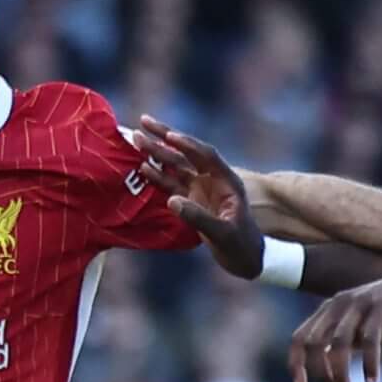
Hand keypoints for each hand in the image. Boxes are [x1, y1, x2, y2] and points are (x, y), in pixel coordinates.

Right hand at [131, 116, 265, 279]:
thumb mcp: (223, 234)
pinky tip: (143, 166)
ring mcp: (202, 189)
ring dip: (157, 153)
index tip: (169, 136)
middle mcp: (213, 179)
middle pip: (187, 154)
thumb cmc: (240, 246)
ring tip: (136, 138)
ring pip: (177, 166)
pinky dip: (158, 176)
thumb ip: (199, 217)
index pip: (206, 156)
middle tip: (143, 121)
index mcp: (227, 181)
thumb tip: (172, 201)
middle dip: (165, 138)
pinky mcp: (192, 200)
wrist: (245, 260)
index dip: (188, 145)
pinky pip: (172, 184)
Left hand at [289, 269, 381, 381]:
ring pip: (338, 343)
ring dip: (339, 372)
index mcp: (328, 310)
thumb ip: (340, 349)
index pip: (300, 337)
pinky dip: (368, 364)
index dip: (296, 363)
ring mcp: (359, 304)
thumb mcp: (358, 331)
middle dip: (319, 372)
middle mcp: (338, 304)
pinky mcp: (381, 307)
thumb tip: (328, 381)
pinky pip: (370, 340)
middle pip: (314, 342)